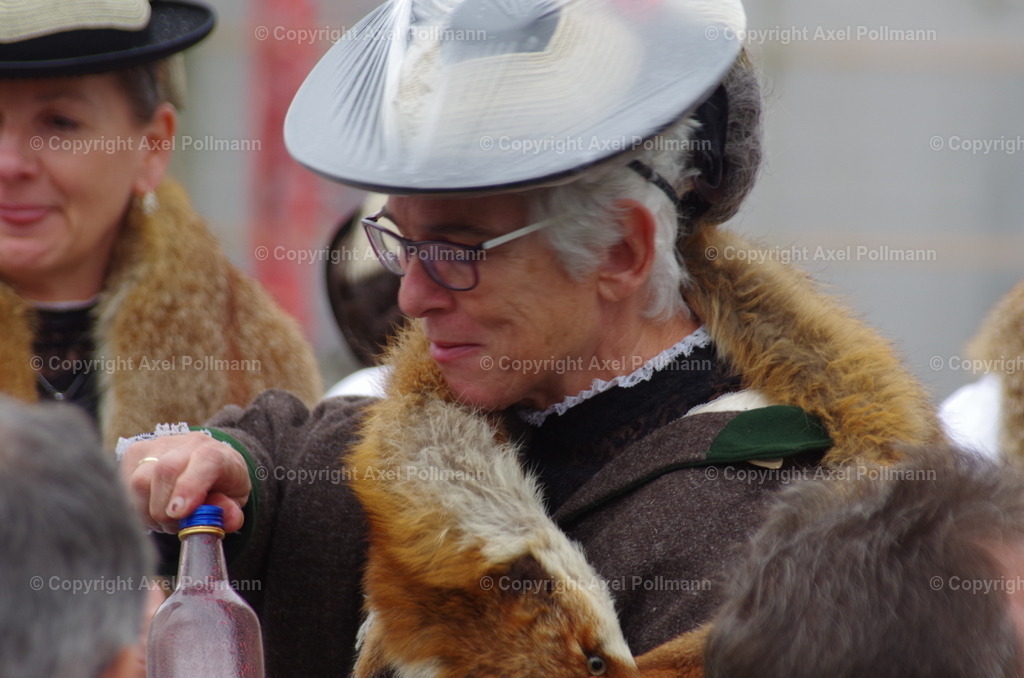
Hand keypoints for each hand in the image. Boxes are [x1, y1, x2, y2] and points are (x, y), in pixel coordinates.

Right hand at [119, 432, 250, 532]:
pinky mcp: (134, 452)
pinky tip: (152, 508)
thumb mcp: (233, 500)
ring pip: (139, 481)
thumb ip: (230, 511)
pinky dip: (136, 506)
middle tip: (175, 525)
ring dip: (149, 511)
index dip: (190, 487)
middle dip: (164, 509)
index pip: (205, 461)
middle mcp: (187, 444)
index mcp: (216, 453)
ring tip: (166, 518)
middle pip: (165, 471)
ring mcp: (157, 445)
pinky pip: (124, 485)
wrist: (203, 459)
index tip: (179, 512)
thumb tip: (227, 520)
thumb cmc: (219, 484)